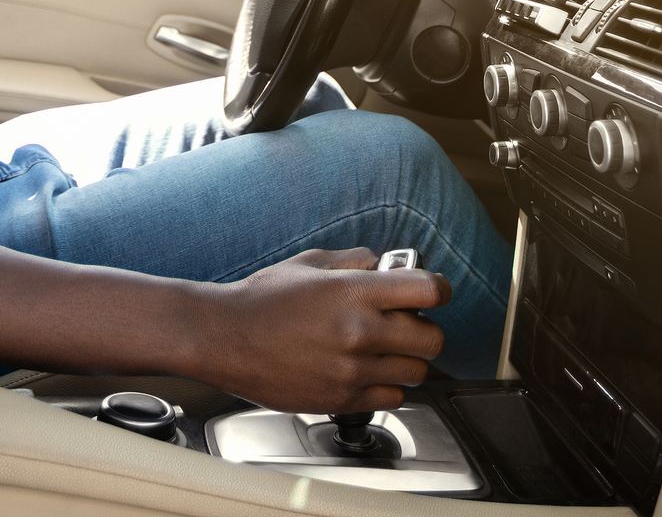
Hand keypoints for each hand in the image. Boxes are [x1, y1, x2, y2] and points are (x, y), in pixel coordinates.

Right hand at [201, 247, 449, 412]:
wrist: (225, 338)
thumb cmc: (262, 300)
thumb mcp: (309, 263)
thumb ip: (354, 261)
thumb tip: (385, 264)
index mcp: (354, 293)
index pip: (428, 290)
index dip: (437, 288)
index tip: (431, 291)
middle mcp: (359, 333)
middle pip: (433, 339)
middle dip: (425, 329)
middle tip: (407, 325)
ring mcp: (352, 371)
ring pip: (416, 373)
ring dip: (407, 360)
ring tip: (384, 350)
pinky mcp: (342, 401)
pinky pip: (392, 398)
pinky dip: (387, 386)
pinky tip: (366, 372)